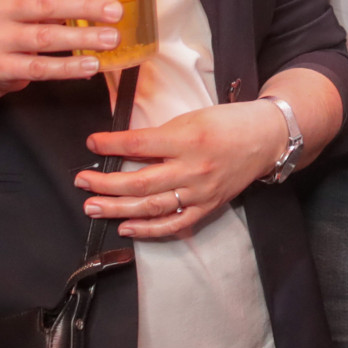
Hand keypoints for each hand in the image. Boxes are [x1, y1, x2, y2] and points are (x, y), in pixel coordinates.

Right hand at [0, 0, 119, 92]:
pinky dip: (68, 67)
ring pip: (45, 38)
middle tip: (115, 11)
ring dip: (82, 38)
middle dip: (84, 7)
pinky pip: (40, 68)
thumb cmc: (18, 20)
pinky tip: (91, 64)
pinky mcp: (0, 67)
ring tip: (111, 39)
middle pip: (45, 4)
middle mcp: (0, 8)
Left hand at [77, 102, 288, 237]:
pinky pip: (174, 224)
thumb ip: (160, 135)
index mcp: (188, 138)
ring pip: (151, 207)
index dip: (110, 145)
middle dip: (105, 184)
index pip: (139, 144)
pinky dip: (148, 229)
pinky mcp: (207, 207)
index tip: (91, 144)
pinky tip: (126, 227)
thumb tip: (124, 147)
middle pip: (139, 182)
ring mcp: (200, 192)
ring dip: (117, 209)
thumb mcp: (191, 118)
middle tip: (81, 182)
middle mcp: (193, 168)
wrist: (265, 138)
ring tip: (92, 206)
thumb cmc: (228, 122)